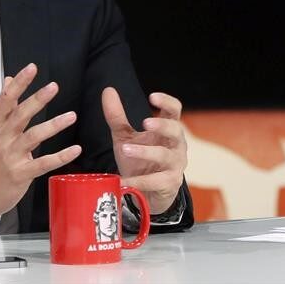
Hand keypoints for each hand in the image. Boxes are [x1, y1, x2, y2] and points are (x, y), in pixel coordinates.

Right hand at [0, 63, 80, 227]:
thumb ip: (6, 106)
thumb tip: (9, 79)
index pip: (6, 100)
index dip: (19, 84)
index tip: (31, 68)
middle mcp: (4, 138)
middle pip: (20, 115)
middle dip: (36, 100)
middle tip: (53, 87)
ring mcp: (11, 156)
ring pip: (32, 137)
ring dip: (53, 125)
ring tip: (71, 116)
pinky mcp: (21, 174)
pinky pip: (43, 164)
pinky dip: (60, 156)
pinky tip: (74, 149)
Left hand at [102, 87, 186, 214]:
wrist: (147, 193)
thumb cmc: (139, 160)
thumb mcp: (125, 136)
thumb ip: (117, 116)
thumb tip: (108, 90)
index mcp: (167, 130)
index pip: (174, 110)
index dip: (167, 102)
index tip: (152, 96)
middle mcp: (176, 145)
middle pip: (176, 130)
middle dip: (162, 126)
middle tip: (145, 123)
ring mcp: (175, 164)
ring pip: (165, 155)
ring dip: (145, 151)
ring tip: (125, 149)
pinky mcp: (170, 183)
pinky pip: (156, 181)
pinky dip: (138, 181)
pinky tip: (123, 180)